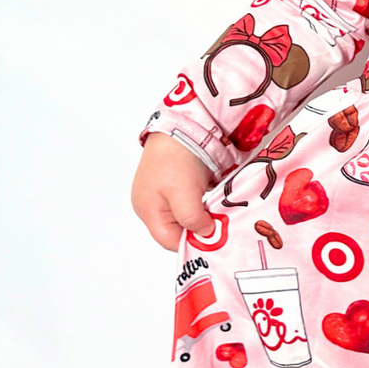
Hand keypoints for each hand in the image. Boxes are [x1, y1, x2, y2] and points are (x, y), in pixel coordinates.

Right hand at [132, 132, 216, 250]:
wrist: (183, 124)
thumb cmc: (177, 157)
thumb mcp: (184, 195)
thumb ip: (192, 220)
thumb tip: (204, 234)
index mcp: (147, 210)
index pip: (170, 241)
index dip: (192, 243)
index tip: (215, 239)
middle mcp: (151, 205)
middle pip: (177, 230)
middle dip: (198, 229)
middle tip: (221, 225)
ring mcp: (162, 193)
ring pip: (185, 217)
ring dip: (203, 216)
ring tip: (220, 213)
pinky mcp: (175, 183)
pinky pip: (189, 202)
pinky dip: (202, 204)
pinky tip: (214, 200)